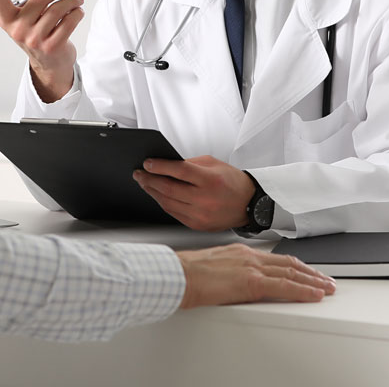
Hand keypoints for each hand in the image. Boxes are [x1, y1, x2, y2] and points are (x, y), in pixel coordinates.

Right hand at [0, 0, 83, 101]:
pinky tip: (77, 11)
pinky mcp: (52, 47)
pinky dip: (77, 13)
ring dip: (72, 0)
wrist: (49, 62)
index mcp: (9, 19)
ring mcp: (35, 40)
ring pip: (57, 9)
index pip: (1, 5)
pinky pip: (68, 22)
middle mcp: (19, 30)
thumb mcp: (29, 12)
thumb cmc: (38, 30)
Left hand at [133, 155, 255, 231]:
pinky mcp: (197, 225)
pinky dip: (163, 203)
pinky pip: (173, 213)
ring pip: (168, 202)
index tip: (147, 163)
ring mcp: (200, 214)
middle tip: (139, 173)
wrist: (249, 204)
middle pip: (169, 188)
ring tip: (145, 183)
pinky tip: (158, 195)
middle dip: (149, 179)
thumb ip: (190, 163)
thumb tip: (165, 164)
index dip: (159, 166)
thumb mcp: (213, 164)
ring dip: (153, 192)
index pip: (179, 170)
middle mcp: (205, 199)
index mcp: (210, 180)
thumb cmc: (232, 182)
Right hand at [176, 244, 334, 307]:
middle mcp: (249, 257)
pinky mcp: (251, 282)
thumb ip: (228, 272)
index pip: (275, 258)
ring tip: (327, 288)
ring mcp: (251, 268)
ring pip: (291, 272)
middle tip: (326, 280)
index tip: (306, 271)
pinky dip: (303, 290)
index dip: (294, 265)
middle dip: (310, 272)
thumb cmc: (187, 274)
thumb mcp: (212, 267)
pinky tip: (314, 295)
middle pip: (288, 263)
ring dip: (312, 281)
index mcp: (240, 253)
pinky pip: (284, 286)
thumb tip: (234, 282)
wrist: (177, 275)